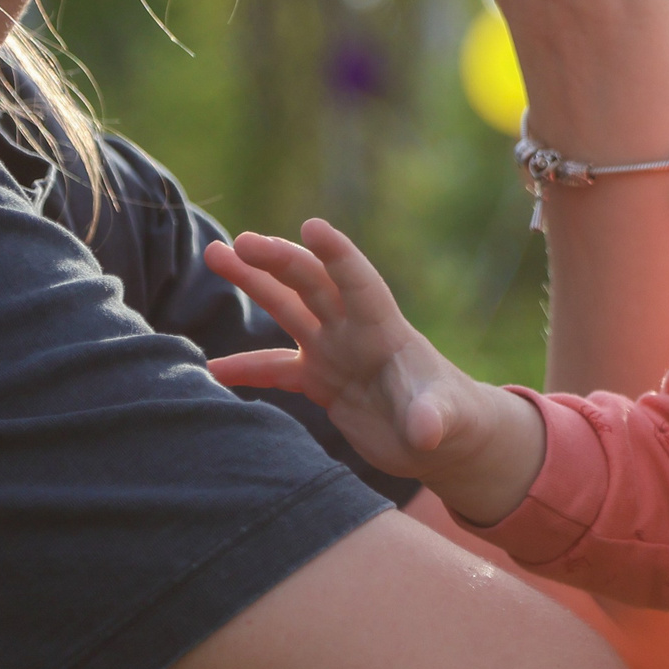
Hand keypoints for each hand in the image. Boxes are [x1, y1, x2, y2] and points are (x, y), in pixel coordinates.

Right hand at [203, 220, 545, 522]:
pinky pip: (276, 368)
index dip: (339, 257)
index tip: (313, 226)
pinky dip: (246, 368)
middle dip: (280, 262)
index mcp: (386, 332)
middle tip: (242, 243)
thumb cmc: (456, 422)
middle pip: (313, 285)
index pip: (360, 284)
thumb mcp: (448, 420)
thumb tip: (426, 432)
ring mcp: (335, 353)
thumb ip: (434, 417)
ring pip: (287, 308)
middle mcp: (355, 333)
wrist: (447, 442)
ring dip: (253, 283)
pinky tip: (213, 368)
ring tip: (216, 255)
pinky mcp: (322, 381)